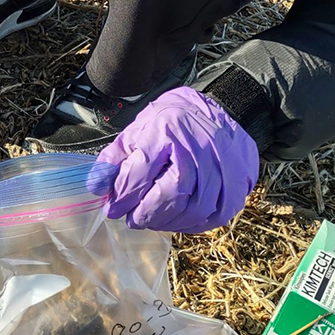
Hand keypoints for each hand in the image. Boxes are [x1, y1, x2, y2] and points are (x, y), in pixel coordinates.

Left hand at [96, 87, 258, 233]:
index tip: (112, 209)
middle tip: (133, 219)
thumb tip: (96, 187)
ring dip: (169, 222)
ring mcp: (223, 164)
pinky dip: (194, 224)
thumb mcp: (138, 130)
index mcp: (167, 129)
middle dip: (147, 213)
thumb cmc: (172, 122)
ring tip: (153, 220)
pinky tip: (178, 220)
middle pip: (173, 193)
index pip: (142, 170)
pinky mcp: (238, 181)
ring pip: (196, 208)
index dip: (124, 195)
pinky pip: (217, 214)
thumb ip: (115, 158)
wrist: (216, 110)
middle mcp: (198, 146)